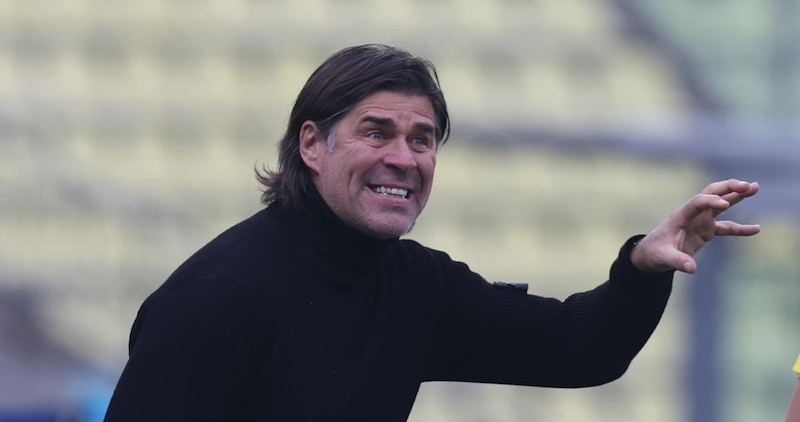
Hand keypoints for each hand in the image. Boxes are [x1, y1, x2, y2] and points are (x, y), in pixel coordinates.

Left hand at [631, 179, 760, 272]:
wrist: (651, 254)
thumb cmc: (654, 253)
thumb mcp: (663, 258)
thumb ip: (677, 261)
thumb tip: (692, 268)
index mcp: (680, 216)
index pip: (698, 202)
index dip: (711, 201)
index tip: (725, 204)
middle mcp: (692, 214)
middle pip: (712, 193)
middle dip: (729, 187)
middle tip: (747, 185)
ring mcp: (700, 221)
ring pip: (721, 204)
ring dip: (737, 196)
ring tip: (755, 187)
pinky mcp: (706, 230)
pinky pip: (727, 227)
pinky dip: (740, 228)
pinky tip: (756, 229)